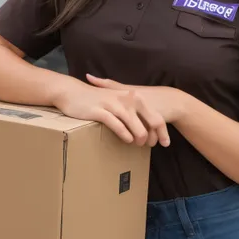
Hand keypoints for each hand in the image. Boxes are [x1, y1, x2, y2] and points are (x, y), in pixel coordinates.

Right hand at [55, 76, 169, 147]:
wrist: (73, 92)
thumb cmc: (97, 100)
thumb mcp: (119, 101)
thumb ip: (132, 111)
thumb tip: (146, 128)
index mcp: (134, 97)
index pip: (156, 117)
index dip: (163, 132)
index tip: (165, 144)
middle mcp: (128, 99)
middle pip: (152, 121)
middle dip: (153, 137)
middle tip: (149, 147)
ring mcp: (115, 105)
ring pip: (136, 125)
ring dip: (139, 138)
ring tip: (137, 145)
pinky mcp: (101, 111)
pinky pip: (118, 125)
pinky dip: (125, 135)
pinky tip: (126, 141)